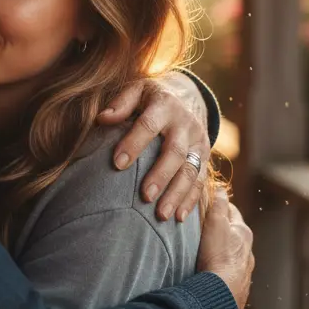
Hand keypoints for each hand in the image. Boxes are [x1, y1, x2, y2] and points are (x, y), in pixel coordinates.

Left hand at [97, 73, 210, 221]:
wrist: (186, 98)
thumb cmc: (150, 99)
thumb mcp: (137, 91)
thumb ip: (121, 103)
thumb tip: (102, 118)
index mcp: (165, 105)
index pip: (148, 124)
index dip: (134, 143)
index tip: (117, 164)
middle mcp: (186, 124)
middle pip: (175, 152)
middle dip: (161, 175)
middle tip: (145, 196)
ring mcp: (199, 142)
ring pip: (191, 171)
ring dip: (177, 194)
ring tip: (161, 215)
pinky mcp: (205, 157)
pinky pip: (201, 181)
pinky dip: (191, 200)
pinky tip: (178, 218)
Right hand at [195, 188, 253, 308]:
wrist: (220, 293)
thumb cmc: (218, 256)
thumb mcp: (216, 223)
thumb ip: (219, 205)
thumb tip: (221, 189)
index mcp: (244, 233)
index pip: (231, 211)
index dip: (219, 205)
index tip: (208, 202)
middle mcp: (248, 252)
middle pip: (234, 234)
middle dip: (221, 228)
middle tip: (203, 226)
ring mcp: (243, 271)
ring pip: (232, 255)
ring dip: (222, 251)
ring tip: (205, 252)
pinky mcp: (236, 287)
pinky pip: (228, 273)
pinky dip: (221, 269)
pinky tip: (211, 272)